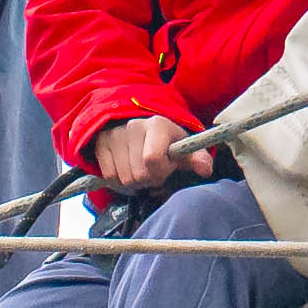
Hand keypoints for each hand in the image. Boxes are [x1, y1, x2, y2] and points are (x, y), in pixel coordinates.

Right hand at [90, 118, 205, 201]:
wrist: (138, 127)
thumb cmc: (166, 142)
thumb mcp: (183, 147)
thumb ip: (198, 158)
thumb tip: (206, 170)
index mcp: (157, 125)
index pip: (152, 159)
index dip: (161, 170)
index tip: (167, 165)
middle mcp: (133, 126)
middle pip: (138, 175)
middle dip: (149, 179)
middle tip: (153, 170)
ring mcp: (114, 135)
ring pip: (123, 178)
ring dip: (134, 181)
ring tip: (140, 169)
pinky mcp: (101, 144)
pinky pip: (109, 176)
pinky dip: (119, 180)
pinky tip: (127, 169)